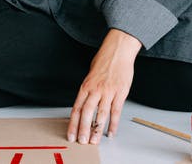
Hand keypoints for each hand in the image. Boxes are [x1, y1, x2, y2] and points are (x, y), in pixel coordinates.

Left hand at [68, 29, 140, 143]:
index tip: (71, 134)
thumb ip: (88, 89)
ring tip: (95, 140)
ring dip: (97, 129)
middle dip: (83, 129)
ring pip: (101, 114)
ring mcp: (108, 92)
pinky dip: (114, 123)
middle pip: (87, 113)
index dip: (73, 123)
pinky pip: (116, 111)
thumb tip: (84, 104)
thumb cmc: (104, 60)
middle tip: (82, 141)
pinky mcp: (120, 93)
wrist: (119, 50)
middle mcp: (96, 90)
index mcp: (86, 86)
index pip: (76, 108)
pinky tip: (111, 132)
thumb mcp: (90, 74)